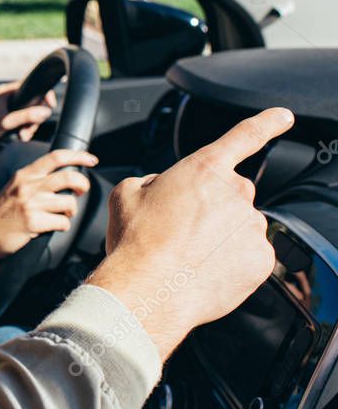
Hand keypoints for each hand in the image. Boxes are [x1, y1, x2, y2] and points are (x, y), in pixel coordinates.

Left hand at [0, 80, 56, 141]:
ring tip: (23, 136)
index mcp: (8, 91)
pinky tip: (21, 136)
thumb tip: (45, 112)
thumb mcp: (5, 123)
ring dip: (30, 126)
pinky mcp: (9, 116)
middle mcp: (9, 97)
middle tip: (29, 130)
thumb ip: (24, 116)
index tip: (50, 105)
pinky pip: (24, 120)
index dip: (44, 95)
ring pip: (30, 113)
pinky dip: (25, 128)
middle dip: (35, 118)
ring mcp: (10, 107)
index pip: (33, 86)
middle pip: (34, 102)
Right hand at [0, 149, 97, 259]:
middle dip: (83, 185)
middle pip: (69, 178)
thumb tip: (66, 176)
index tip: (92, 159)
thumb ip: (36, 180)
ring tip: (62, 215)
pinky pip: (63, 222)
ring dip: (71, 211)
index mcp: (24, 175)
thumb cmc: (4, 213)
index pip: (56, 157)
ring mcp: (30, 204)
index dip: (78, 156)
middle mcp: (27, 186)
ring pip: (69, 202)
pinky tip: (52, 226)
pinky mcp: (33, 222)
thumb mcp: (16, 188)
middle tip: (81, 191)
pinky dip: (63, 225)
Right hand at [89, 107, 294, 359]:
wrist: (148, 291)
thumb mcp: (125, 194)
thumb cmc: (136, 243)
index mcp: (203, 169)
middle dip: (211, 207)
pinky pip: (249, 256)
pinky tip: (202, 271)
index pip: (244, 136)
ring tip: (186, 256)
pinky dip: (231, 263)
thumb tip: (160, 188)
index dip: (267, 123)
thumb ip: (151, 181)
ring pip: (240, 226)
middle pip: (231, 193)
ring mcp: (251, 228)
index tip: (282, 117)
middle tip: (179, 230)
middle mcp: (235, 194)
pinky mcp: (261, 260)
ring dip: (220, 236)